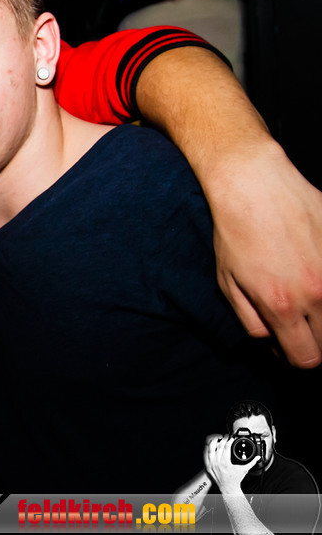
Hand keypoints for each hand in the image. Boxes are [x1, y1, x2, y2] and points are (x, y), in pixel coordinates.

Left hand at [204, 434, 256, 494]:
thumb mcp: (244, 470)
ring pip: (209, 450)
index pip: (226, 447)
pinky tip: (210, 446)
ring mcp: (211, 465)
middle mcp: (217, 463)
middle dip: (222, 440)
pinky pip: (205, 456)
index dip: (229, 441)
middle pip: (218, 447)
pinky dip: (208, 450)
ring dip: (213, 443)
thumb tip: (258, 458)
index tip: (231, 438)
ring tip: (217, 439)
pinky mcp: (208, 467)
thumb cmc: (235, 479)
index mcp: (225, 463)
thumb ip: (251, 462)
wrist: (228, 488)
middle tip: (225, 436)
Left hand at [206, 140, 321, 367]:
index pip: (306, 358)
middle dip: (313, 338)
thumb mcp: (228, 283)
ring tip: (305, 294)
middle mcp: (316, 292)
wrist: (256, 185)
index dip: (297, 357)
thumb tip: (273, 343)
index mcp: (281, 305)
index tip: (291, 345)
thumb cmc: (236, 231)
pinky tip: (315, 269)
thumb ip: (252, 321)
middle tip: (298, 321)